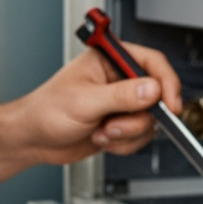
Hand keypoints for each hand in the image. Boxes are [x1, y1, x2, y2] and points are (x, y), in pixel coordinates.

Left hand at [4, 44, 182, 163]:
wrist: (33, 139)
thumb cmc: (45, 111)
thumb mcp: (85, 101)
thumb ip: (121, 96)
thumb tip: (152, 89)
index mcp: (110, 59)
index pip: (152, 63)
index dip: (166, 83)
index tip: (169, 105)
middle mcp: (119, 79)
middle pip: (156, 95)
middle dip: (137, 118)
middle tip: (117, 124)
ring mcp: (121, 103)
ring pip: (149, 120)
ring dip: (127, 134)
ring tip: (102, 131)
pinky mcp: (121, 124)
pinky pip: (140, 136)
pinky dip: (124, 144)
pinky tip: (101, 138)